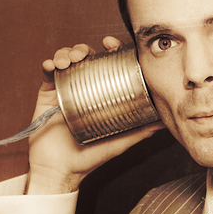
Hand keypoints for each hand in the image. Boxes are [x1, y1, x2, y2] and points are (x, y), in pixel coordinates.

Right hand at [28, 37, 161, 193]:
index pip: (106, 64)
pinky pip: (47, 73)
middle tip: (86, 52)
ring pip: (66, 60)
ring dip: (67, 53)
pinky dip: (49, 64)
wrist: (60, 170)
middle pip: (85, 57)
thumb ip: (141, 131)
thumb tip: (165, 120)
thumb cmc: (90, 158)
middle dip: (85, 48)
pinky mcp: (47, 95)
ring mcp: (64, 89)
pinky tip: (54, 66)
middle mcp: (82, 88)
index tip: (110, 44)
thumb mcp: (121, 141)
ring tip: (69, 61)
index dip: (110, 49)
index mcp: (100, 93)